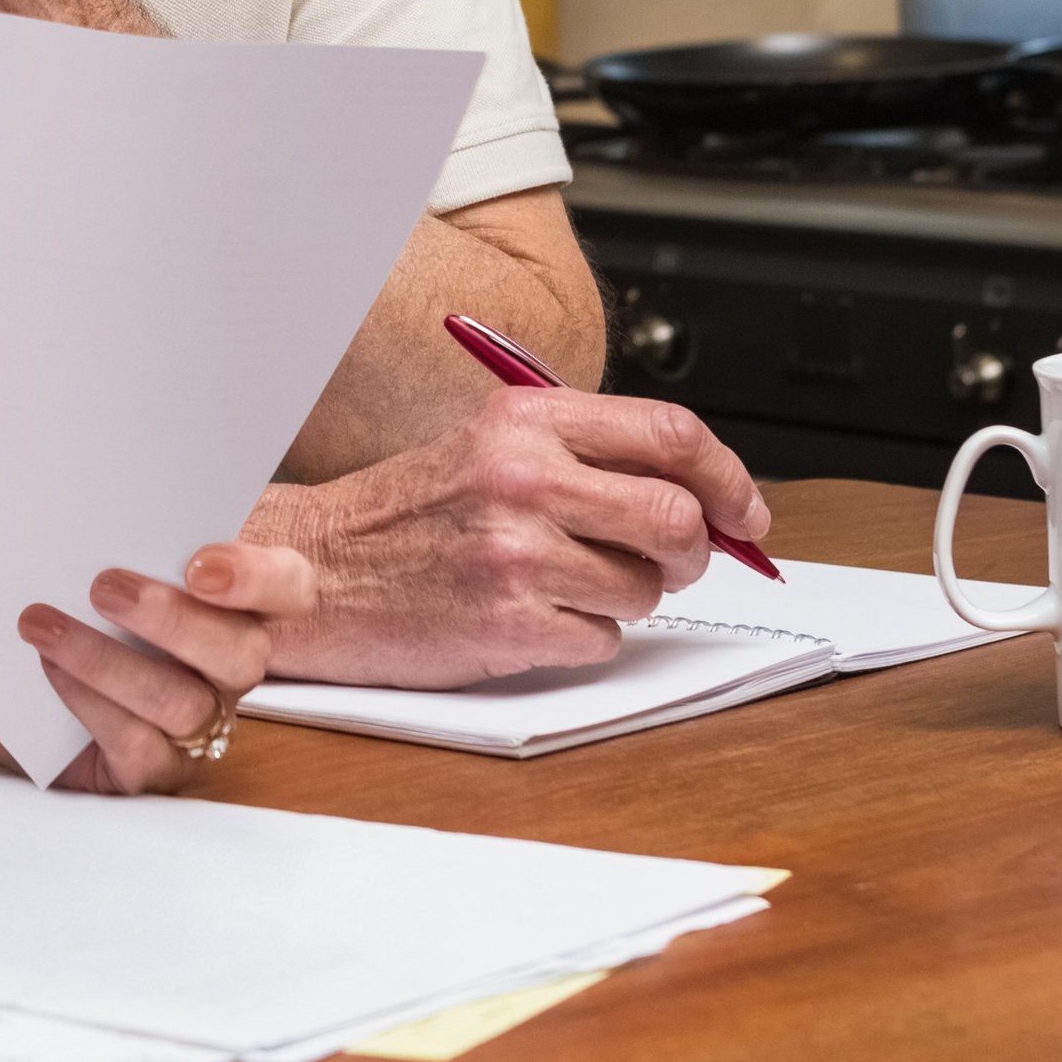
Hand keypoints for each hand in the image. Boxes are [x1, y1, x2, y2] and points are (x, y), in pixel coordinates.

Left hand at [17, 540, 318, 791]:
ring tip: (43, 626)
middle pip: (244, 654)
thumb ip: (133, 534)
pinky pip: (139, 748)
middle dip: (172, 620)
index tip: (198, 564)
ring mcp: (198, 726)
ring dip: (106, 661)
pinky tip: (50, 670)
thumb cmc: (83, 606)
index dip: (259, 578)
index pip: (290, 588)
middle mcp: (229, 669)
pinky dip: (90, 704)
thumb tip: (103, 497)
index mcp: (238, 605)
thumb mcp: (111, 561)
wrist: (22, 686)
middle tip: (103, 586)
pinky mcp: (154, 770)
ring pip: (181, 703)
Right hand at [255, 389, 771, 688]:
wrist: (317, 571)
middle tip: (671, 563)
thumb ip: (589, 458)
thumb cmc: (409, 514)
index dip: (728, 478)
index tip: (744, 513)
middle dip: (692, 551)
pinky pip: (601, 641)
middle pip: (676, 518)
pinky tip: (531, 618)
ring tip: (565, 586)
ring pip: (645, 589)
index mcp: (527, 421)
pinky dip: (582, 637)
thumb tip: (705, 498)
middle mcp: (525, 478)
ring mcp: (516, 552)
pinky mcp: (508, 622)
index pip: (672, 434)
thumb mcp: (491, 447)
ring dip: (625, 599)